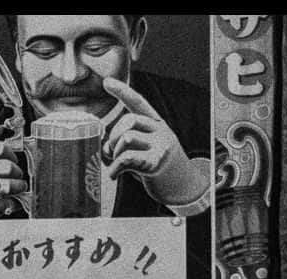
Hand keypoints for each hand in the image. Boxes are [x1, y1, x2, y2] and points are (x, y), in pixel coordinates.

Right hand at [0, 138, 26, 218]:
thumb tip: (11, 163)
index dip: (10, 154)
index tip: (13, 161)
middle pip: (8, 166)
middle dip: (17, 174)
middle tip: (17, 179)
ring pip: (10, 184)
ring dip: (18, 188)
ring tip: (18, 191)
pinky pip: (7, 203)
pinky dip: (13, 205)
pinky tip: (9, 205)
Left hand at [101, 77, 208, 206]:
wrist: (182, 187)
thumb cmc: (157, 167)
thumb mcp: (144, 149)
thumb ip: (126, 143)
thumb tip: (103, 147)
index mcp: (156, 124)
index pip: (138, 102)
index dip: (122, 91)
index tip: (106, 82)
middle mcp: (160, 130)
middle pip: (128, 121)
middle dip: (113, 136)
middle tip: (112, 153)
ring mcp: (159, 146)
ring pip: (126, 138)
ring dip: (113, 153)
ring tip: (116, 165)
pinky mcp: (155, 163)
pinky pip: (126, 159)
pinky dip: (114, 168)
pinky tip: (115, 175)